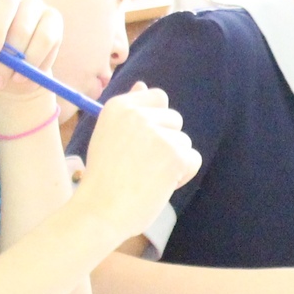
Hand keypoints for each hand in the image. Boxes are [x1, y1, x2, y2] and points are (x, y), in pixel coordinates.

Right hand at [75, 86, 198, 237]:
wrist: (99, 210)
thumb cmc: (103, 178)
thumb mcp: (109, 135)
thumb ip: (130, 112)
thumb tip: (143, 84)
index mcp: (119, 106)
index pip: (158, 97)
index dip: (157, 120)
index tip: (144, 142)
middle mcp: (138, 114)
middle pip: (175, 119)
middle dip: (166, 143)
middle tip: (141, 166)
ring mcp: (158, 133)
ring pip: (184, 141)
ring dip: (173, 161)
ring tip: (147, 177)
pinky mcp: (174, 155)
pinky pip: (193, 160)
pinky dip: (182, 175)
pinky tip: (159, 185)